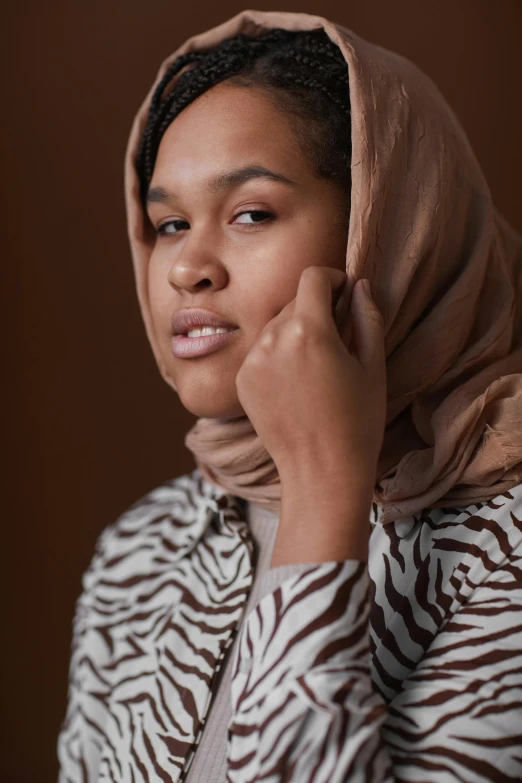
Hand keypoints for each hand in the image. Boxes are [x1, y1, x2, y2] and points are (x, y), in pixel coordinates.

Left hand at [235, 266, 386, 493]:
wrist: (321, 470)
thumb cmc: (357, 420)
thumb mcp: (373, 366)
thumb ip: (367, 317)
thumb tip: (360, 285)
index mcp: (308, 330)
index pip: (313, 278)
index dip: (332, 278)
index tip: (344, 292)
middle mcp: (272, 338)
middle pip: (294, 301)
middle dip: (316, 309)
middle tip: (338, 337)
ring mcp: (252, 360)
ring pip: (275, 325)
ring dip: (296, 331)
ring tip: (317, 365)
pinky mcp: (242, 380)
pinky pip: (261, 350)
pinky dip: (278, 355)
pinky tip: (297, 383)